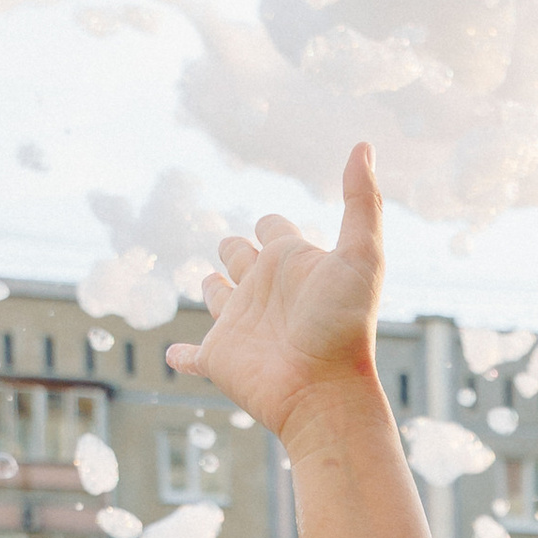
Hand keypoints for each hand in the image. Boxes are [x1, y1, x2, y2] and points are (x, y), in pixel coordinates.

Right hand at [165, 143, 382, 445]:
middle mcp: (264, 291)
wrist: (325, 393)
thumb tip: (364, 144)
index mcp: (291, 263)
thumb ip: (361, 201)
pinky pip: (192, 356)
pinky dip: (182, 357)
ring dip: (212, 290)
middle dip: (233, 249)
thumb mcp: (362, 255)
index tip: (271, 224)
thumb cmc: (345, 325)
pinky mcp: (218, 359)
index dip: (271, 224)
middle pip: (238, 256)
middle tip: (235, 250)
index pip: (273, 229)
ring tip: (215, 288)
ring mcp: (239, 325)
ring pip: (216, 297)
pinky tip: (173, 357)